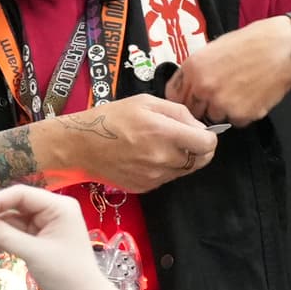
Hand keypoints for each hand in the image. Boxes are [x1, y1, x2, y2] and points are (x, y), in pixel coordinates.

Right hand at [0, 185, 125, 289]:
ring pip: (11, 224)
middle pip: (13, 208)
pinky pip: (14, 237)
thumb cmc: (67, 276)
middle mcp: (51, 213)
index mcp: (57, 206)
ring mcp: (44, 228)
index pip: (20, 194)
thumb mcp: (34, 253)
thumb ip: (5, 236)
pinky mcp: (39, 244)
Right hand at [52, 95, 219, 191]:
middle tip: (185, 138)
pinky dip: (166, 168)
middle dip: (198, 149)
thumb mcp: (146, 102)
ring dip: (182, 159)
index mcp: (164, 133)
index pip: (208, 145)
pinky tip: (148, 156)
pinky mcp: (146, 187)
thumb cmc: (112, 118)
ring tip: (162, 145)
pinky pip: (167, 178)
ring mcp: (154, 176)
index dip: (209, 138)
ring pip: (185, 170)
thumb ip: (179, 112)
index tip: (200, 132)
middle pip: (200, 160)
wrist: (81, 145)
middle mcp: (162, 158)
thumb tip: (199, 127)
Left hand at [163, 17, 290, 125]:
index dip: (184, 98)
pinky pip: (236, 121)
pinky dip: (243, 113)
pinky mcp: (242, 115)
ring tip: (242, 89)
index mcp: (193, 68)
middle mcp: (204, 87)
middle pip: (193, 112)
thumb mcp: (214, 48)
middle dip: (204, 106)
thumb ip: (197, 69)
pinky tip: (253, 95)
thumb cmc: (252, 43)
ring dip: (225, 109)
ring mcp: (222, 103)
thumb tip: (186, 87)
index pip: (174, 96)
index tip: (191, 100)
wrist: (284, 48)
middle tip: (222, 94)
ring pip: (215, 117)